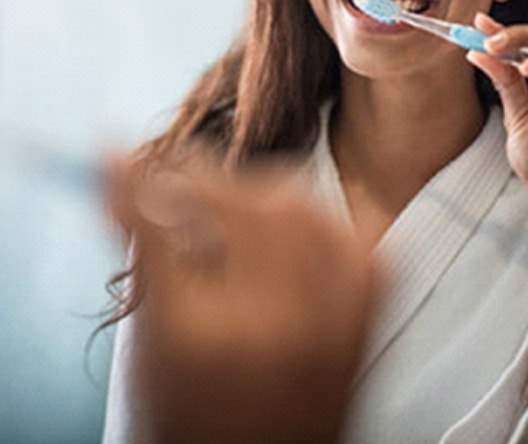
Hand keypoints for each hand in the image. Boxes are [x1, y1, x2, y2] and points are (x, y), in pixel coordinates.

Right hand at [106, 157, 377, 443]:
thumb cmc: (198, 418)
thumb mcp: (151, 349)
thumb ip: (144, 262)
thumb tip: (125, 183)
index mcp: (200, 341)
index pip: (159, 229)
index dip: (132, 184)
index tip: (114, 156)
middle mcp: (272, 326)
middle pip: (239, 205)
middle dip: (201, 179)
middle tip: (182, 179)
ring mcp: (330, 317)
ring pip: (296, 205)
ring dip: (255, 192)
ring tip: (230, 204)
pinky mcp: (366, 310)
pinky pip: (347, 231)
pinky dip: (314, 216)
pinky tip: (287, 225)